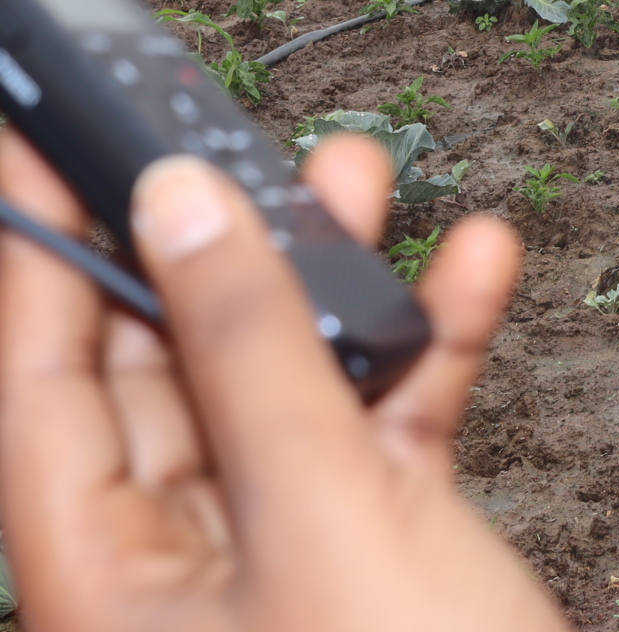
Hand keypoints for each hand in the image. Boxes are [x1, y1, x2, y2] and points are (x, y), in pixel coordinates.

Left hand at [0, 130, 567, 631]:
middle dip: (217, 247)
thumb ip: (253, 357)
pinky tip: (467, 271)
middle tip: (237, 142)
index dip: (46, 255)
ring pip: (287, 382)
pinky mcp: (383, 548)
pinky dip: (428, 343)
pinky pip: (386, 419)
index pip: (42, 386)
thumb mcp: (321, 515)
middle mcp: (181, 570)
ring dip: (336, 280)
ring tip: (361, 178)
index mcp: (106, 585)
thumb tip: (184, 215)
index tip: (47, 143)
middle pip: (170, 371)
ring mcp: (286, 555)